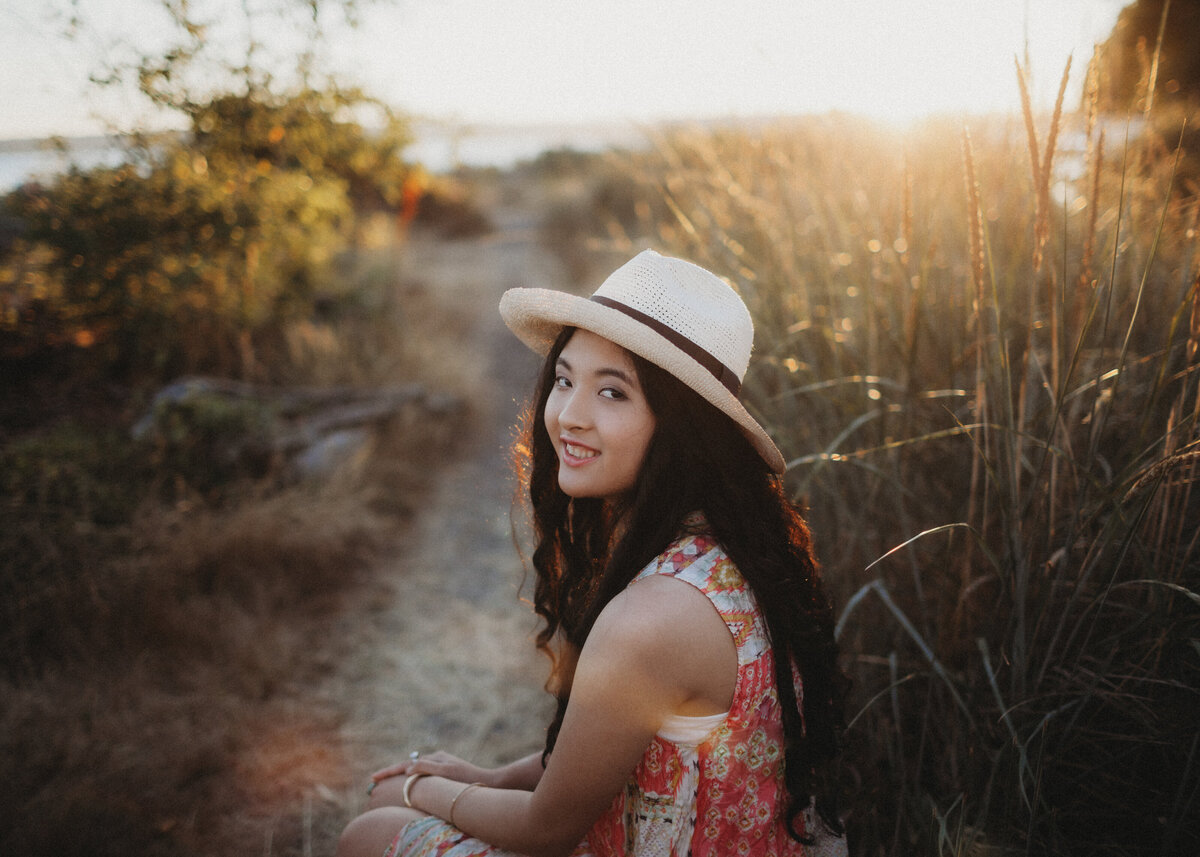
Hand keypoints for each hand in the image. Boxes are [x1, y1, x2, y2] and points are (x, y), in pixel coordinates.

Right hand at [370, 750, 495, 788]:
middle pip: (408, 765)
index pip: (405, 764)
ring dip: (401, 773)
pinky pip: (423, 774)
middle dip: (391, 772)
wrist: (487, 782)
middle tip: (374, 779)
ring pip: (415, 769)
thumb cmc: (467, 779)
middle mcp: (436, 759)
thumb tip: (407, 768)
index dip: (388, 772)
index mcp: (434, 758)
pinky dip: (412, 777)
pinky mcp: (445, 773)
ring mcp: (440, 765)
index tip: (373, 777)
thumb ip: (426, 768)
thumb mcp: (445, 771)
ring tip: (387, 780)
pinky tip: (410, 782)